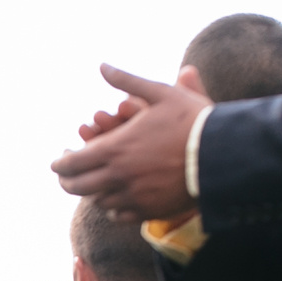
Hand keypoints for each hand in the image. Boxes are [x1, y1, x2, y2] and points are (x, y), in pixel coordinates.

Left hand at [50, 64, 211, 221]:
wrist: (224, 153)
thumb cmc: (193, 119)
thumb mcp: (160, 93)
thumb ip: (127, 81)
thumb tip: (102, 65)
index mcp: (114, 149)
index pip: (71, 163)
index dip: (60, 164)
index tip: (58, 161)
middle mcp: (118, 177)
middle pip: (77, 187)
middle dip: (66, 181)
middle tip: (65, 176)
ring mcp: (133, 197)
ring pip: (98, 201)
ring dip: (91, 192)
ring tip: (91, 184)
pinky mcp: (150, 211)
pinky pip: (119, 215)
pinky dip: (112, 207)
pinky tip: (113, 199)